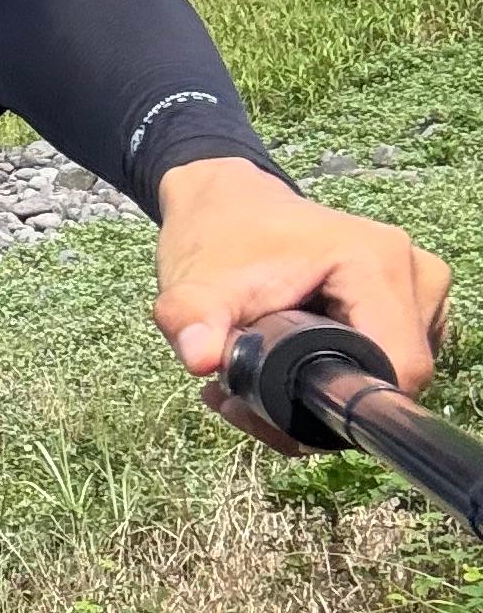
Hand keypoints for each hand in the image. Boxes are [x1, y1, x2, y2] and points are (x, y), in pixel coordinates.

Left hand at [153, 155, 451, 447]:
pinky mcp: (410, 304)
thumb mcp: (194, 284)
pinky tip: (280, 368)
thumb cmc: (217, 237)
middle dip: (318, 407)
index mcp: (377, 262)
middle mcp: (414, 274)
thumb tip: (201, 359)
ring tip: (250, 378)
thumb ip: (193, 321)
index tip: (271, 410)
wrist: (227, 203)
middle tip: (241, 397)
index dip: (338, 409)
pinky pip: (386, 363)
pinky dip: (337, 379)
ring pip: (386, 378)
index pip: (395, 370)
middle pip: (390, 379)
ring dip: (321, 398)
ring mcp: (419, 289)